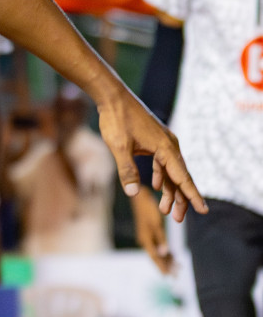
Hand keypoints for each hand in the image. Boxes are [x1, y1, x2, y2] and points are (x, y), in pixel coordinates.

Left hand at [93, 91, 205, 222]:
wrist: (113, 96)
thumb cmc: (117, 120)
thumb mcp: (119, 147)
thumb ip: (127, 170)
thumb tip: (132, 193)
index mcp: (165, 148)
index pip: (182, 177)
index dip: (191, 196)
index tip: (203, 210)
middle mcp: (169, 145)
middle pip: (179, 177)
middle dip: (179, 199)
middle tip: (177, 219)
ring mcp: (162, 142)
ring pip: (170, 171)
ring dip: (168, 189)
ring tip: (165, 209)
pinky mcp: (154, 140)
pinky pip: (162, 162)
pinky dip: (159, 175)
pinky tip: (155, 186)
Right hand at [132, 189, 173, 273]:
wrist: (140, 198)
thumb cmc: (148, 209)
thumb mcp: (156, 224)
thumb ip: (160, 238)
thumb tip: (164, 253)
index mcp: (146, 239)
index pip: (155, 257)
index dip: (162, 266)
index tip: (168, 276)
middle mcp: (145, 240)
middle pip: (156, 257)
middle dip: (165, 266)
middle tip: (175, 275)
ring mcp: (147, 237)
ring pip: (158, 252)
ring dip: (166, 260)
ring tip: (176, 268)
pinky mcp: (150, 232)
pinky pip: (158, 245)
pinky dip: (165, 252)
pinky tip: (171, 256)